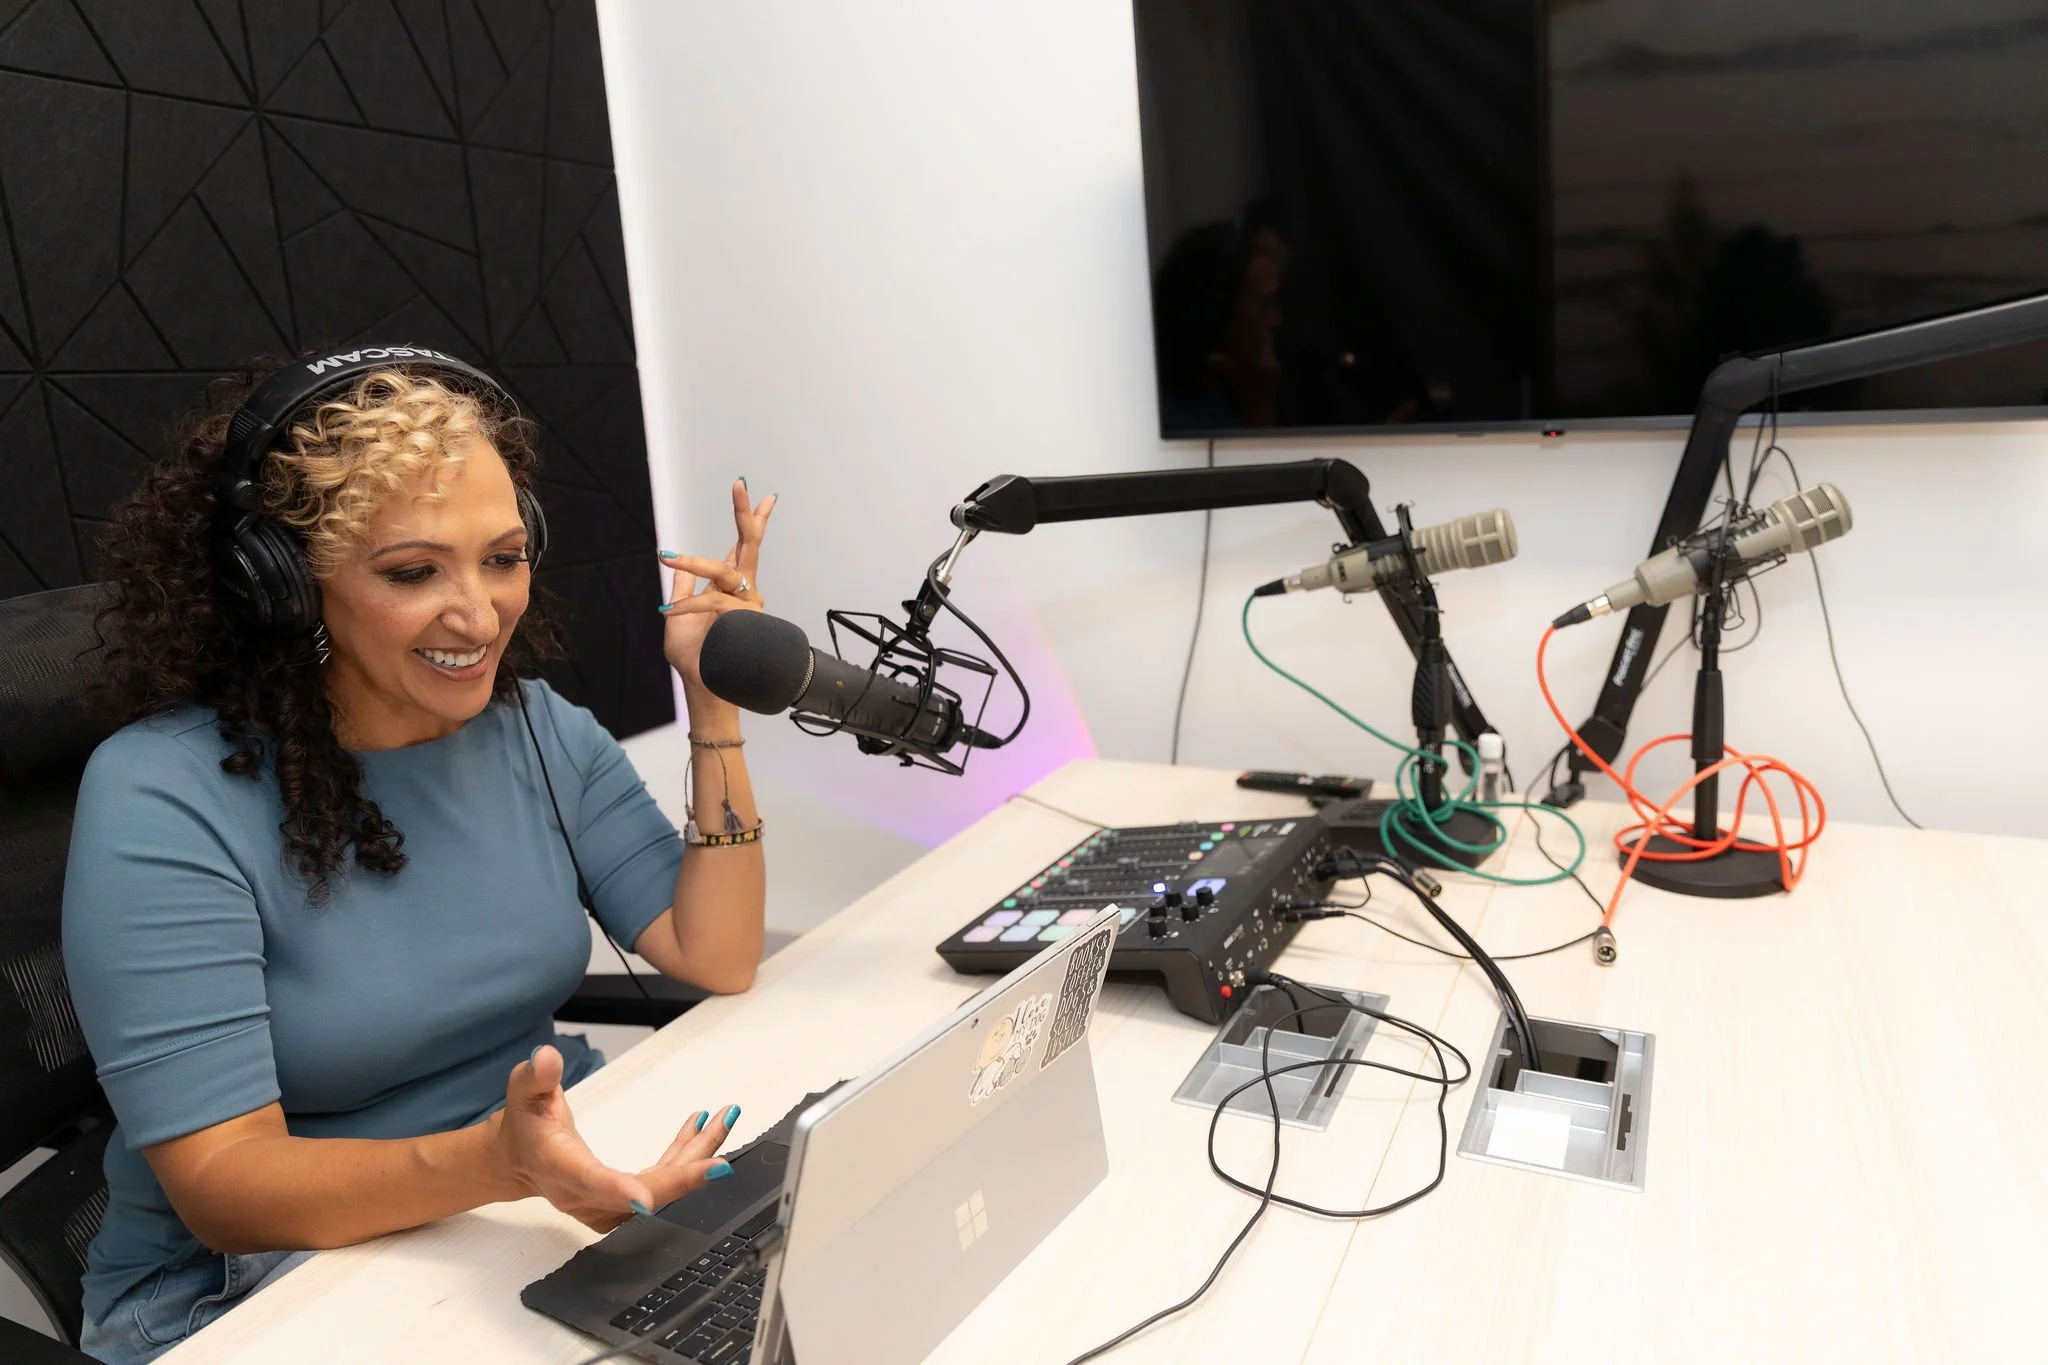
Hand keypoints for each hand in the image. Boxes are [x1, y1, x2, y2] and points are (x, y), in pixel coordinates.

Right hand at [491, 1045, 740, 1232]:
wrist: (518, 1158)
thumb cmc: (524, 1123)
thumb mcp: (523, 1091)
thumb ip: (536, 1076)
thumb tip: (547, 1057)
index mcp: (559, 1167)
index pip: (588, 1181)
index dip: (617, 1191)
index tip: (648, 1200)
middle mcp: (584, 1193)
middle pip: (638, 1192)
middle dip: (683, 1178)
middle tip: (722, 1162)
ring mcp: (605, 1201)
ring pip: (658, 1186)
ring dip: (696, 1157)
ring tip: (725, 1119)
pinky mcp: (622, 1198)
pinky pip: (660, 1179)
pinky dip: (686, 1157)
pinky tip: (703, 1128)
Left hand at [659, 480, 776, 688]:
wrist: (705, 691)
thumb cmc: (695, 659)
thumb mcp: (678, 618)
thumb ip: (682, 589)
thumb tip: (674, 565)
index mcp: (731, 589)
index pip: (741, 548)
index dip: (751, 521)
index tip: (763, 494)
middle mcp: (744, 593)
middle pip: (749, 546)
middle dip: (746, 515)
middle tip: (742, 486)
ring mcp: (747, 605)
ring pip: (725, 570)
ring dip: (692, 561)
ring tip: (667, 557)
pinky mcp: (741, 618)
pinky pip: (713, 601)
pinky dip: (689, 606)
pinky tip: (670, 612)